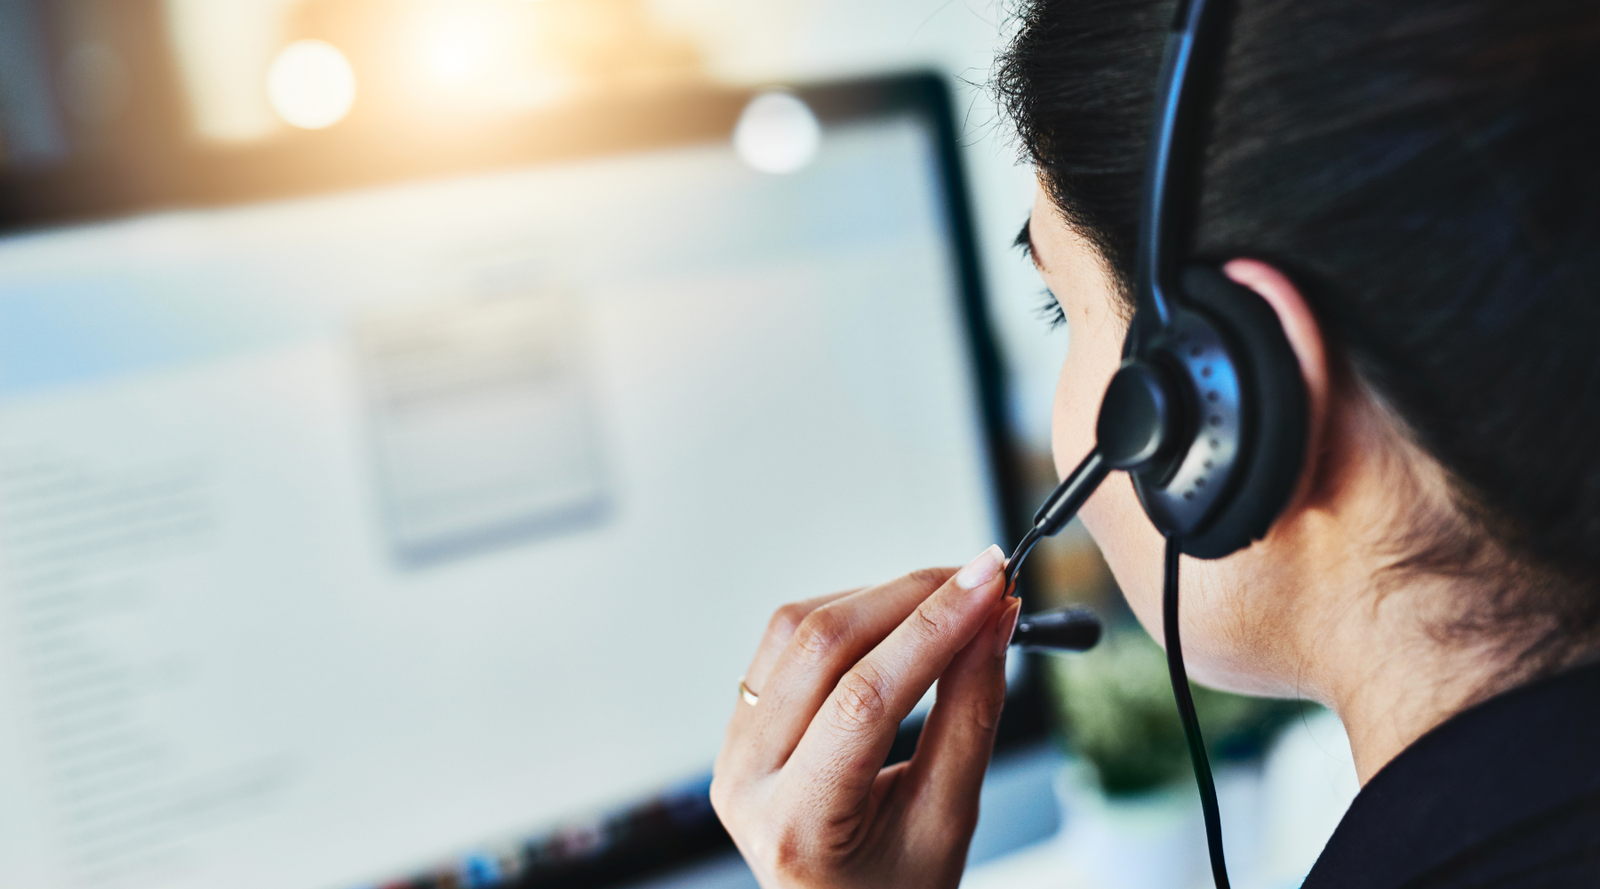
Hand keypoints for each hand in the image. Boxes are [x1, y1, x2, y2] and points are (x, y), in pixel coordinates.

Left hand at [710, 546, 1020, 888]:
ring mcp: (732, 750)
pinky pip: (785, 642)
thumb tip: (994, 621)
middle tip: (982, 577)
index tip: (990, 583)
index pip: (866, 701)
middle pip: (822, 647)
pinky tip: (896, 620)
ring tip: (948, 598)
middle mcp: (746, 782)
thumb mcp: (947, 818)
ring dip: (878, 598)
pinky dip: (847, 616)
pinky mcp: (739, 725)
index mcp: (796, 824)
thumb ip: (971, 714)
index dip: (934, 629)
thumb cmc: (897, 888)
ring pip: (797, 630)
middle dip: (911, 597)